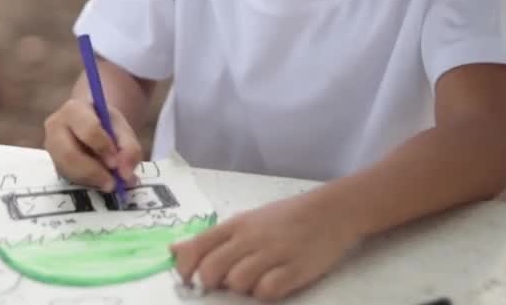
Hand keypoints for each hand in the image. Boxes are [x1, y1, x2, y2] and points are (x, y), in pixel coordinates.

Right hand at [43, 98, 142, 191]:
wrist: (93, 123)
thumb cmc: (106, 124)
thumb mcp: (123, 130)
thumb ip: (130, 149)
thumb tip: (126, 175)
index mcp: (74, 109)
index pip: (88, 129)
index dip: (103, 148)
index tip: (116, 163)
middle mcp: (56, 126)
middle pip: (69, 154)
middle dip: (93, 171)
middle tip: (113, 183)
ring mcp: (51, 146)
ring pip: (66, 169)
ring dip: (90, 180)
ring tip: (109, 183)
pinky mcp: (54, 162)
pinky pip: (68, 177)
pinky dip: (86, 182)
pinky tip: (99, 180)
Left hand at [170, 190, 361, 300]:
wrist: (331, 211)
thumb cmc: (284, 218)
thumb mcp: (246, 221)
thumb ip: (213, 239)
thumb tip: (174, 251)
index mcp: (236, 225)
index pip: (198, 246)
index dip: (186, 267)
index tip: (187, 278)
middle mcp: (251, 237)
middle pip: (213, 269)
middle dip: (210, 283)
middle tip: (223, 284)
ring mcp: (274, 253)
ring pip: (238, 281)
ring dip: (240, 288)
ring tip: (252, 281)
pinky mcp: (296, 269)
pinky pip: (268, 291)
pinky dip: (265, 293)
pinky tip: (272, 284)